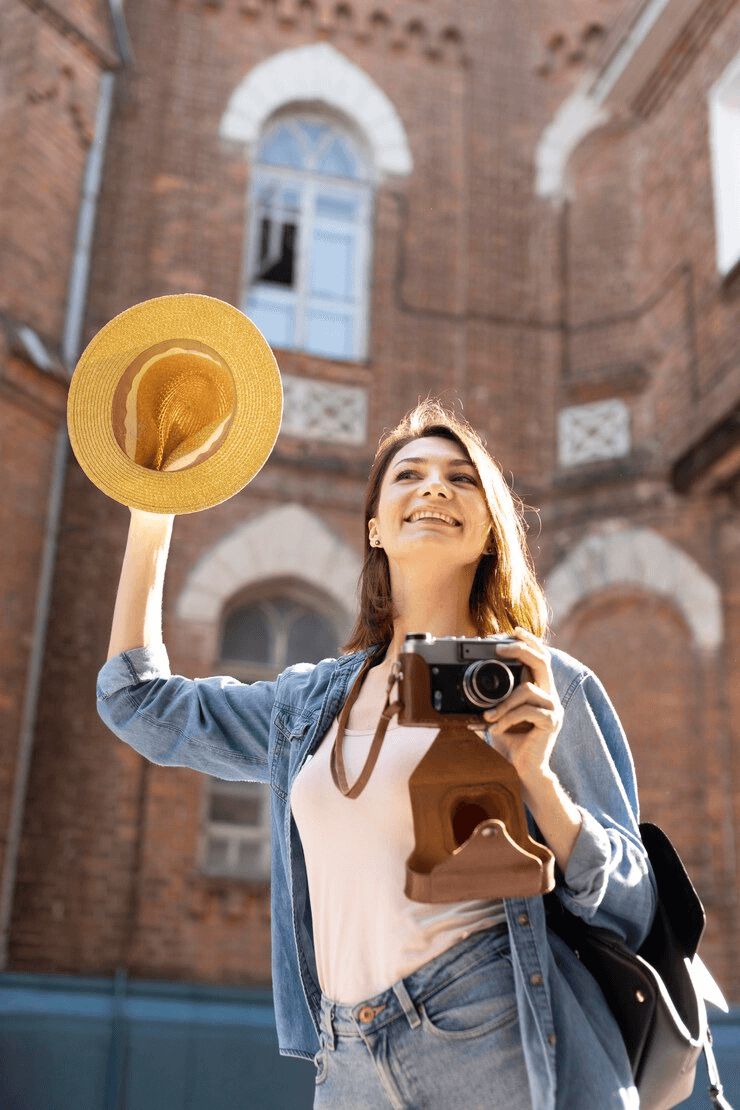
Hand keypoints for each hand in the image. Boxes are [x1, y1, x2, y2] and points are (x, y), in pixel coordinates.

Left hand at [481, 627, 563, 798]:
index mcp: (539, 689)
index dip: (528, 641)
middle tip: (499, 649)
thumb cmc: (510, 741)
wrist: (523, 770)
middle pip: (543, 661)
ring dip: (502, 704)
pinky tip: (496, 730)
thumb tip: (468, 682)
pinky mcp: (551, 723)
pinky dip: (507, 719)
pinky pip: (526, 711)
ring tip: (488, 718)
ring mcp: (553, 709)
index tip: (512, 631)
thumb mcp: (497, 714)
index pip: (540, 656)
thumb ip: (492, 697)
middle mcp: (550, 695)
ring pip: (526, 690)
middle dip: (520, 649)